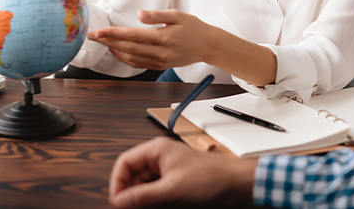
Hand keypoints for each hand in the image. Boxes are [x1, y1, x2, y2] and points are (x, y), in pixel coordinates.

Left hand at [88, 10, 219, 69]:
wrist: (209, 45)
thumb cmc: (193, 27)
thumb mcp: (177, 15)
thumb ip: (157, 15)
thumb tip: (139, 15)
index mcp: (163, 37)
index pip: (131, 36)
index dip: (112, 34)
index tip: (98, 32)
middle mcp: (160, 52)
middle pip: (127, 48)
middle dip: (107, 42)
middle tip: (92, 37)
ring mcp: (160, 61)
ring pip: (131, 58)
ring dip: (114, 51)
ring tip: (102, 43)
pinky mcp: (161, 66)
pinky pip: (139, 64)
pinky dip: (125, 59)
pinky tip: (117, 52)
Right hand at [109, 137, 255, 208]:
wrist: (235, 183)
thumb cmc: (210, 177)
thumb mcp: (171, 189)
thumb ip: (143, 195)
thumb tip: (120, 200)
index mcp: (156, 150)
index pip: (125, 162)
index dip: (117, 182)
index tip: (117, 201)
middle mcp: (160, 157)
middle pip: (133, 174)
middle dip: (128, 192)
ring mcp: (167, 169)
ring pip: (144, 184)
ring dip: (140, 198)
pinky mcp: (175, 181)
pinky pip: (156, 190)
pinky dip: (152, 200)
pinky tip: (153, 207)